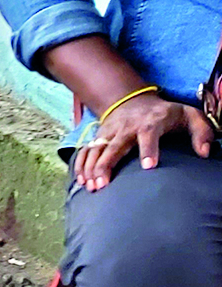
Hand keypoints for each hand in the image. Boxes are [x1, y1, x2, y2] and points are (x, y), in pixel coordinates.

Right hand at [73, 92, 215, 190]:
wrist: (133, 99)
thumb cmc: (165, 114)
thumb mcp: (189, 116)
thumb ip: (202, 132)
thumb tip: (205, 153)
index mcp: (151, 121)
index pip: (148, 133)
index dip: (148, 149)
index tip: (148, 167)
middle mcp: (127, 126)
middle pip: (114, 145)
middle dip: (106, 164)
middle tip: (103, 184)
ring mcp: (109, 132)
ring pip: (96, 149)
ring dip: (90, 168)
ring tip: (91, 187)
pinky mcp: (98, 137)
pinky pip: (85, 151)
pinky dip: (80, 165)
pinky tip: (81, 181)